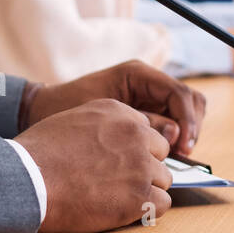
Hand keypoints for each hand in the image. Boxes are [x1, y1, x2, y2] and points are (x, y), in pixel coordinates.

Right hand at [14, 98, 172, 232]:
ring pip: (163, 179)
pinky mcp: (140, 196)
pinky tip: (124, 209)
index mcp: (118, 111)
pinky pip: (163, 203)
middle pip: (160, 153)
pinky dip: (147, 209)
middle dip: (144, 167)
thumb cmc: (40, 152)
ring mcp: (141, 165)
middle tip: (118, 180)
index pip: (146, 129)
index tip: (118, 160)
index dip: (134, 148)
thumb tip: (112, 143)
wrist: (28, 179)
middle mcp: (135, 133)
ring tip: (116, 196)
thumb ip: (102, 126)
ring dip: (145, 189)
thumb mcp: (73, 120)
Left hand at [20, 60, 206, 153]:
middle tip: (183, 154)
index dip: (188, 121)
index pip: (179, 94)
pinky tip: (162, 157)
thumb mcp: (105, 117)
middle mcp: (146, 82)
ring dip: (185, 134)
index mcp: (137, 74)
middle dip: (191, 127)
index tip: (184, 146)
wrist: (42, 109)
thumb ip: (142, 123)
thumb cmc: (66, 109)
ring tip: (175, 157)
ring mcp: (146, 96)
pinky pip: (169, 123)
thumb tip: (174, 134)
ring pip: (184, 113)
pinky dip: (172, 139)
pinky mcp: (143, 112)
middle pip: (189, 100)